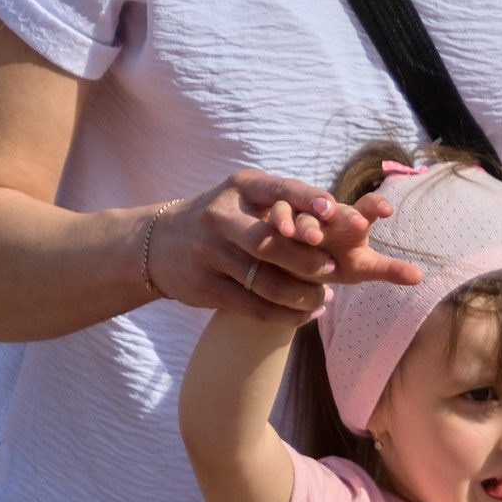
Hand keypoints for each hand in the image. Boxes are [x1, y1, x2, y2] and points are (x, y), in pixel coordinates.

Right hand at [148, 171, 423, 319]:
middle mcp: (221, 216)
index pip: (278, 191)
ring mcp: (209, 252)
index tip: (334, 210)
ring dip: (300, 294)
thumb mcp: (245, 199)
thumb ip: (285, 205)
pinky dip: (283, 314)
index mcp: (240, 187)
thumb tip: (341, 215)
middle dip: (307, 260)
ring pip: (264, 280)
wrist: (159, 244)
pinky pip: (252, 305)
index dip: (306, 201)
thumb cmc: (223, 219)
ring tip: (323, 299)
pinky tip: (303, 315)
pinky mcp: (204, 286)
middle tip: (336, 271)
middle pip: (270, 242)